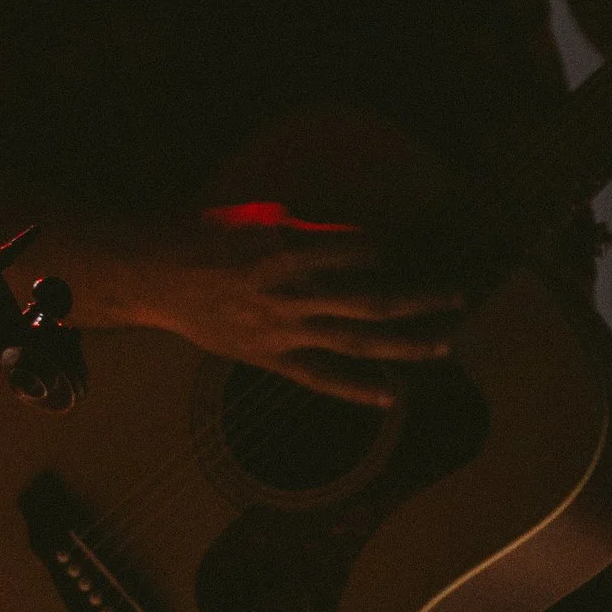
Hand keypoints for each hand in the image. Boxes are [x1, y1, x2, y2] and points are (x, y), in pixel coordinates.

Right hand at [100, 210, 461, 407]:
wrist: (154, 276)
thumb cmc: (200, 236)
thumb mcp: (250, 216)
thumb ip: (299, 227)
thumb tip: (343, 237)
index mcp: (285, 249)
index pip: (355, 249)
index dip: (380, 248)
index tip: (392, 247)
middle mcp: (291, 293)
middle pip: (371, 300)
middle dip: (419, 298)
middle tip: (457, 296)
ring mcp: (282, 330)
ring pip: (356, 340)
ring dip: (406, 343)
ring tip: (444, 342)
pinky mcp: (270, 357)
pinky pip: (320, 377)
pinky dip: (357, 389)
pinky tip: (391, 395)